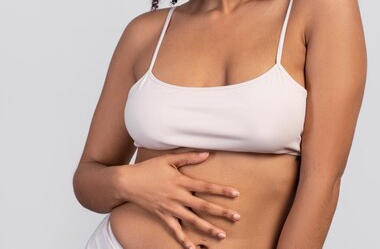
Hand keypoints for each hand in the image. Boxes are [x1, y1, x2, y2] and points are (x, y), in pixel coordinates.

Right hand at [120, 151, 240, 248]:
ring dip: (208, 228)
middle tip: (237, 217)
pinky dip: (183, 240)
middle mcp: (178, 197)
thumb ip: (188, 157)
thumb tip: (207, 154)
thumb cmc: (148, 169)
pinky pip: (174, 230)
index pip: (206, 187)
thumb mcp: (169, 159)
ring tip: (221, 235)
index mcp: (181, 182)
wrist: (127, 183)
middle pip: (203, 206)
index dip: (221, 190)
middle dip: (221, 212)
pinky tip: (193, 248)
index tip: (236, 194)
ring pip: (192, 221)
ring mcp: (170, 208)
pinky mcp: (162, 216)